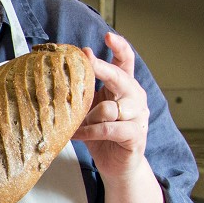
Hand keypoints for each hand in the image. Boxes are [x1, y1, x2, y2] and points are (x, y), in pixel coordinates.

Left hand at [73, 31, 148, 180]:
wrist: (117, 166)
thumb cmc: (102, 135)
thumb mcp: (90, 108)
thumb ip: (85, 91)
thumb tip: (65, 71)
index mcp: (125, 86)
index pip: (126, 61)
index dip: (119, 47)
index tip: (108, 36)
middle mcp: (135, 98)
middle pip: (120, 77)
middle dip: (102, 69)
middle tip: (87, 61)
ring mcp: (138, 116)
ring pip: (111, 107)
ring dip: (89, 116)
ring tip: (76, 123)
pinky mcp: (135, 135)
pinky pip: (109, 128)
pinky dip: (90, 131)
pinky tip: (77, 134)